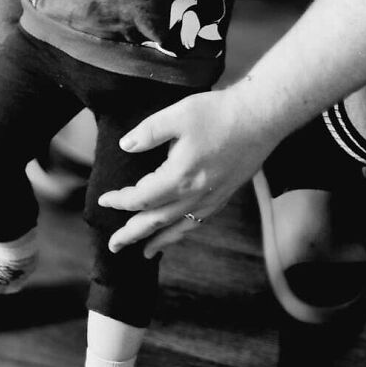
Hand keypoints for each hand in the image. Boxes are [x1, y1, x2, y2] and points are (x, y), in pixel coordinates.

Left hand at [98, 87, 278, 256]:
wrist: (261, 117)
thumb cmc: (219, 114)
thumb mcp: (178, 115)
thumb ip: (149, 132)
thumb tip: (126, 146)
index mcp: (179, 177)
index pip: (141, 198)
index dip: (120, 201)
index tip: (105, 201)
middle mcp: (194, 195)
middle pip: (156, 221)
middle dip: (131, 234)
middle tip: (113, 245)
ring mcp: (211, 199)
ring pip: (178, 228)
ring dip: (157, 240)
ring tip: (143, 252)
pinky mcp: (224, 196)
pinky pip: (197, 223)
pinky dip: (181, 233)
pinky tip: (177, 233)